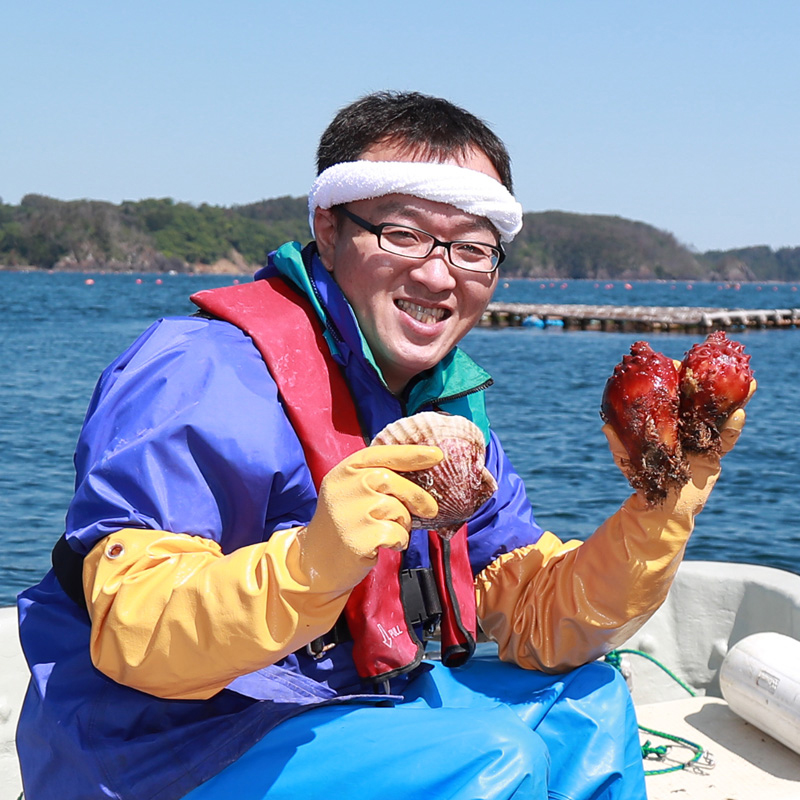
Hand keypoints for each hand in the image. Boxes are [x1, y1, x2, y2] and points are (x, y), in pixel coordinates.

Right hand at [298, 445, 440, 590]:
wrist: (316, 561)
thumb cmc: (345, 523)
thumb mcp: (352, 492)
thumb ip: (376, 479)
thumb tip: (422, 475)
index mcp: (344, 471)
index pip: (381, 454)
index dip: (411, 453)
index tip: (437, 455)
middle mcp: (345, 487)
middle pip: (393, 480)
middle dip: (416, 495)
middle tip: (430, 509)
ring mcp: (350, 513)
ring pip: (397, 509)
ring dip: (402, 523)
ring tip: (387, 531)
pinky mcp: (358, 538)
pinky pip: (397, 534)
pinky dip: (398, 541)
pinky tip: (383, 545)